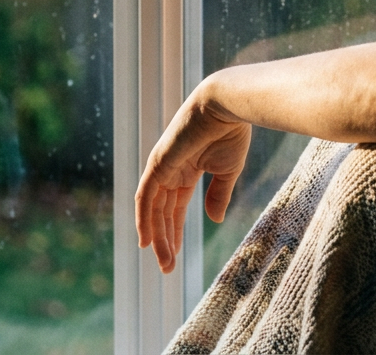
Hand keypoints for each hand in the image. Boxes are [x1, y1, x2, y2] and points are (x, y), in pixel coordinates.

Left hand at [135, 86, 251, 272]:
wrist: (227, 107)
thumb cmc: (231, 132)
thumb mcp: (228, 171)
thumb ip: (218, 195)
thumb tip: (214, 220)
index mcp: (187, 170)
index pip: (175, 206)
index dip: (174, 230)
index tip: (175, 254)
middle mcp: (170, 170)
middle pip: (162, 212)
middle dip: (165, 240)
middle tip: (168, 267)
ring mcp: (161, 167)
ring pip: (153, 210)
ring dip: (157, 237)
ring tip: (164, 262)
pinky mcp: (157, 164)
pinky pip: (145, 197)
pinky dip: (144, 219)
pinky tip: (146, 241)